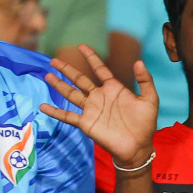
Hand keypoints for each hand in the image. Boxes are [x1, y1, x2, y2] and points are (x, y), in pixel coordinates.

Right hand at [41, 45, 158, 168]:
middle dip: (67, 70)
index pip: (100, 69)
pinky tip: (43, 106)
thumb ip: (145, 80)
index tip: (82, 46)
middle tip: (54, 60)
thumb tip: (138, 61)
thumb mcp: (150, 99)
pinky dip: (55, 112)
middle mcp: (99, 97)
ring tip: (48, 75)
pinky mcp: (86, 123)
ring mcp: (91, 109)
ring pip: (71, 94)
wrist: (138, 146)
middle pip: (80, 79)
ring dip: (59, 85)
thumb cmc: (145, 123)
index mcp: (114, 89)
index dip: (91, 58)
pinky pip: (67, 116)